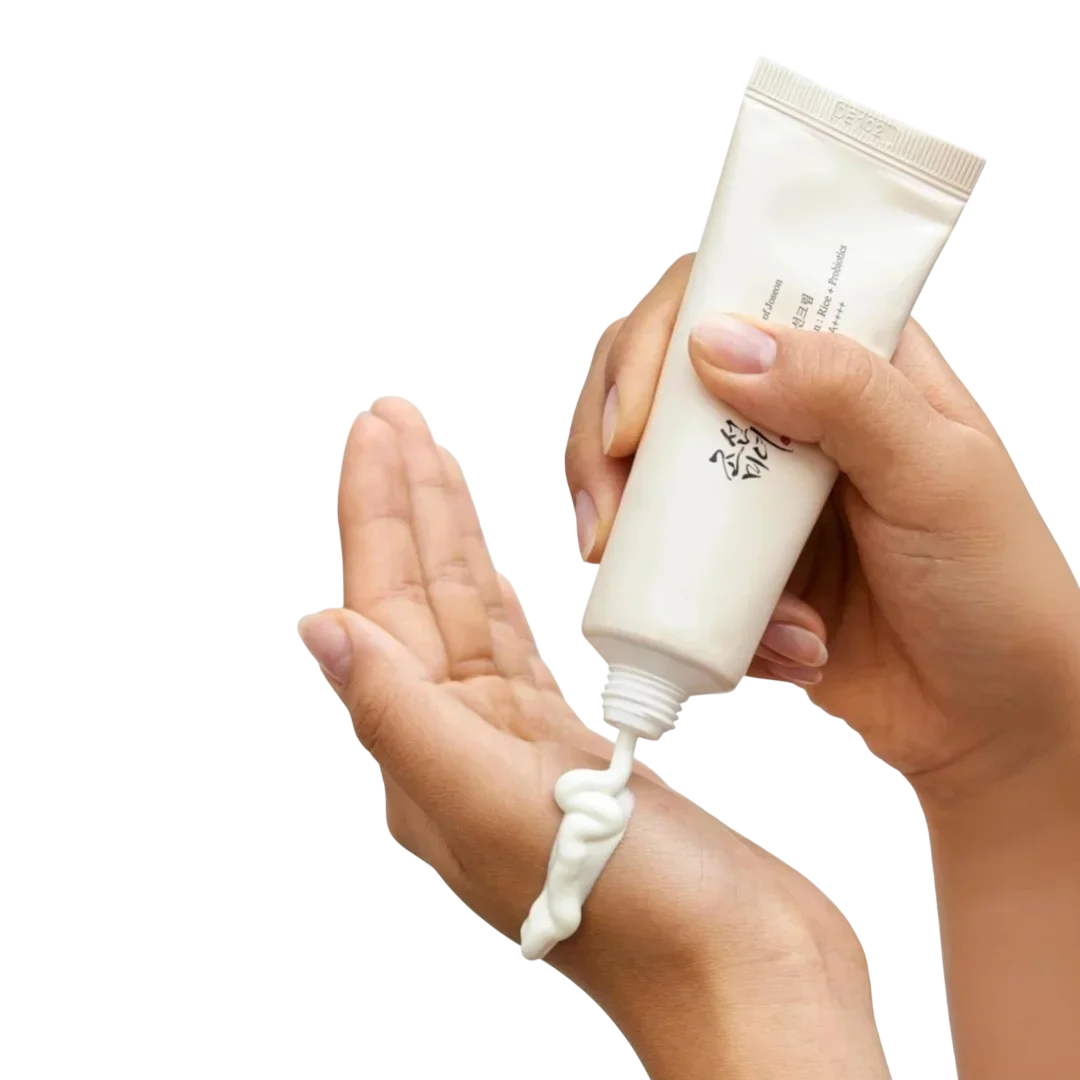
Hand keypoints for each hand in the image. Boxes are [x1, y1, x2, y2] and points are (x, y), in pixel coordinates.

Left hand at [298, 398, 889, 1079]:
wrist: (747, 977)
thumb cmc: (638, 915)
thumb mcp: (500, 804)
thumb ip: (402, 715)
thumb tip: (318, 628)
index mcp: (428, 758)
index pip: (384, 606)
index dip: (378, 510)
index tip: (375, 430)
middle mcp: (460, 749)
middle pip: (421, 596)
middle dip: (409, 501)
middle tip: (396, 417)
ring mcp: (517, 748)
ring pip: (469, 613)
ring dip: (450, 533)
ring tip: (436, 461)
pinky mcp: (574, 749)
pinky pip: (518, 649)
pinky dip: (499, 594)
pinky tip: (487, 563)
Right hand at [567, 256, 1079, 802]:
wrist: (990, 717)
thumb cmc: (995, 588)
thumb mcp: (937, 474)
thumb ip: (841, 394)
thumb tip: (718, 342)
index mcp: (850, 362)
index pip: (725, 296)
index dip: (654, 343)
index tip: (632, 427)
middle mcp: (790, 414)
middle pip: (655, 383)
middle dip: (607, 449)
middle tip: (604, 521)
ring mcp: (753, 492)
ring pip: (644, 477)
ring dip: (645, 542)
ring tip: (706, 605)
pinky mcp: (731, 563)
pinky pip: (665, 566)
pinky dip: (692, 610)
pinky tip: (779, 648)